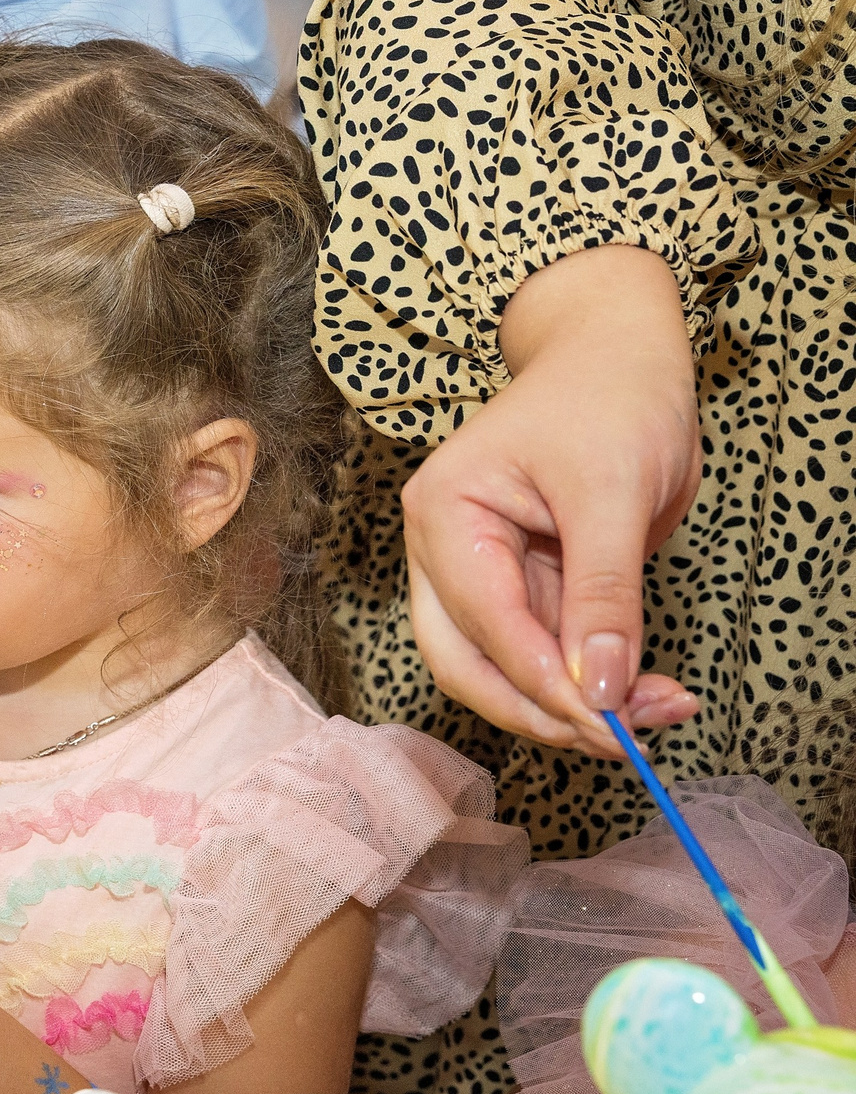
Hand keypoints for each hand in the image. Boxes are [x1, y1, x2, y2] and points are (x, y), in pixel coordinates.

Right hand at [403, 247, 700, 757]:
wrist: (621, 354)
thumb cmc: (608, 397)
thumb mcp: (613, 491)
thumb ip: (603, 594)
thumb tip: (600, 689)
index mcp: (444, 515)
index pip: (484, 623)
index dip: (544, 683)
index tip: (612, 724)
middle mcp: (444, 551)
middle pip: (469, 664)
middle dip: (542, 710)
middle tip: (623, 739)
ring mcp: (478, 572)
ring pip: (502, 669)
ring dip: (570, 704)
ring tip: (650, 714)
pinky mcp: (521, 585)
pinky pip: (543, 651)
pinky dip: (589, 680)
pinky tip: (644, 691)